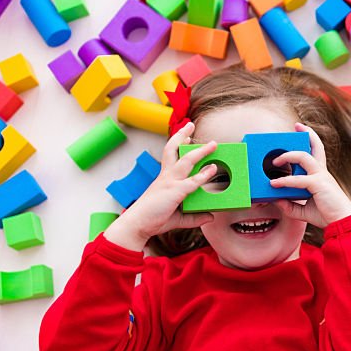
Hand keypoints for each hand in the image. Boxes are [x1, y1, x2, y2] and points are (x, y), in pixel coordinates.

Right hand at [103, 122, 219, 250]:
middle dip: (182, 135)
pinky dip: (203, 175)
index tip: (186, 136)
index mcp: (164, 179)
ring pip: (186, 161)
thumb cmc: (153, 219)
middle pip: (173, 149)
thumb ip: (194, 217)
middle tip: (190, 125)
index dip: (178, 144)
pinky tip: (213, 169)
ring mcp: (170, 182)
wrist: (137, 225)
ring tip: (213, 144)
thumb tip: (210, 217)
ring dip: (201, 151)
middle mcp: (166, 176)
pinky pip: (192, 182)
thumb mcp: (178, 218)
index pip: (170, 156)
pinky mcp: (174, 192)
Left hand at [269, 122, 350, 227]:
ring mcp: (321, 176)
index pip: (316, 152)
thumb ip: (290, 206)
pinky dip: (286, 181)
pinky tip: (275, 184)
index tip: (301, 130)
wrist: (342, 222)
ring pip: (304, 157)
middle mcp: (322, 172)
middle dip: (307, 134)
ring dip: (288, 156)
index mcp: (321, 175)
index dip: (311, 139)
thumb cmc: (327, 215)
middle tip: (296, 127)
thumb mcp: (303, 211)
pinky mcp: (318, 184)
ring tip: (275, 160)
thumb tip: (276, 201)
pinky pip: (299, 179)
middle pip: (316, 146)